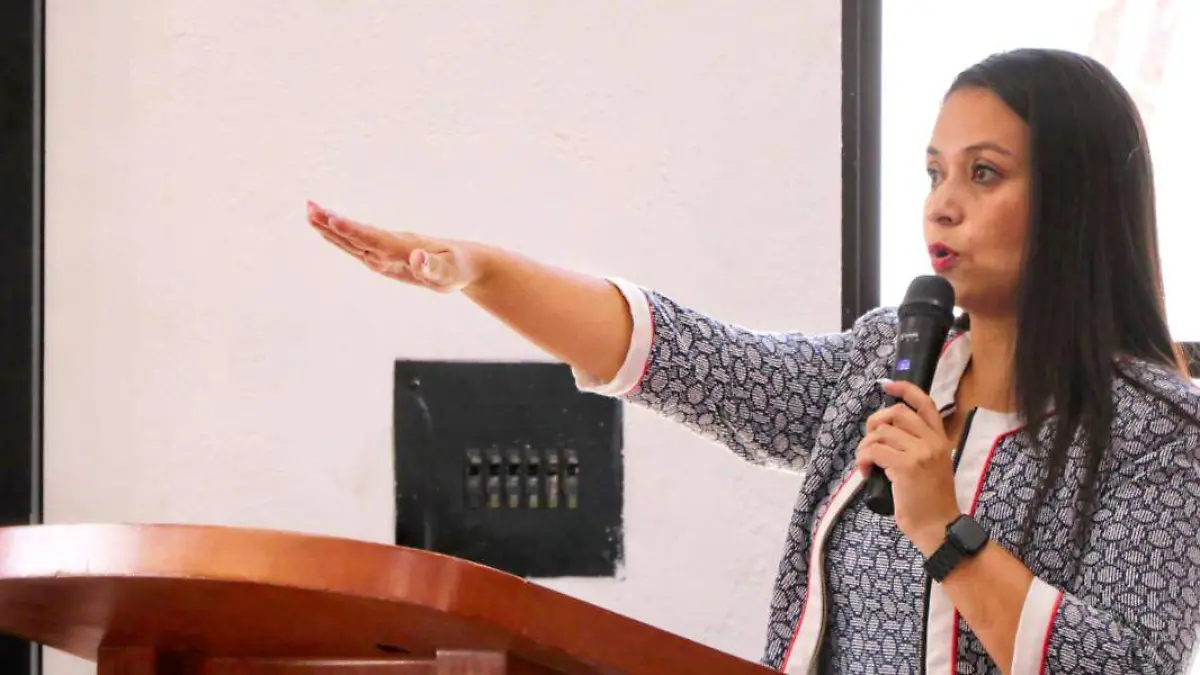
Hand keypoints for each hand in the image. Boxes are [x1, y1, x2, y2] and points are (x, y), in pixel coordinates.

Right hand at [306, 201, 483, 292]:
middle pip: (358, 234)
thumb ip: (433, 268)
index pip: (374, 238)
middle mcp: (392, 245)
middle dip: (333, 224)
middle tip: (309, 208)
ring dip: (332, 227)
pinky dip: (342, 238)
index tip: (332, 219)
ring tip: (309, 212)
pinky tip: (328, 231)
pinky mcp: (387, 257)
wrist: (467, 262)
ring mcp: (388, 250)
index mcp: (405, 246)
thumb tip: (416, 258)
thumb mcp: (450, 273)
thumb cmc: (460, 268)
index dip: (353, 231)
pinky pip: (360, 246)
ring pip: (355, 239)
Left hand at [856, 380, 961, 554]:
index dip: (904, 389)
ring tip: (867, 463)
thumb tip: (888, 434)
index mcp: (941, 440)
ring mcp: (920, 453)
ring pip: (880, 432)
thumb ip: (918, 447)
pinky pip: (873, 450)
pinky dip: (863, 459)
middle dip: (874, 422)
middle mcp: (932, 442)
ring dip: (865, 446)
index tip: (887, 385)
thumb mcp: (932, 466)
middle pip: (895, 413)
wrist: (939, 527)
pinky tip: (867, 472)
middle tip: (869, 443)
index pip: (925, 404)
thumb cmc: (931, 501)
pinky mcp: (906, 466)